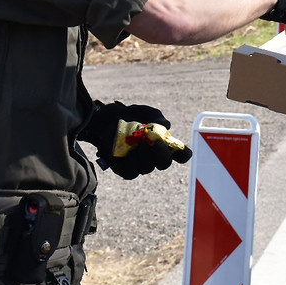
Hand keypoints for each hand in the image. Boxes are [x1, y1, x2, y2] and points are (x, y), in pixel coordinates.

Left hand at [78, 101, 192, 179]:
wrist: (102, 119)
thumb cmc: (125, 115)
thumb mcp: (142, 111)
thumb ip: (155, 116)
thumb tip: (165, 125)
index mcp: (161, 143)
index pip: (179, 154)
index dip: (183, 154)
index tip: (181, 149)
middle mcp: (152, 155)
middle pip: (164, 163)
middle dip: (162, 154)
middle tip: (157, 143)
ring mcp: (138, 163)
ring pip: (147, 168)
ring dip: (146, 157)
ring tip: (139, 144)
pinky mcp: (123, 169)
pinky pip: (131, 173)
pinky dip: (131, 163)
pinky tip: (128, 153)